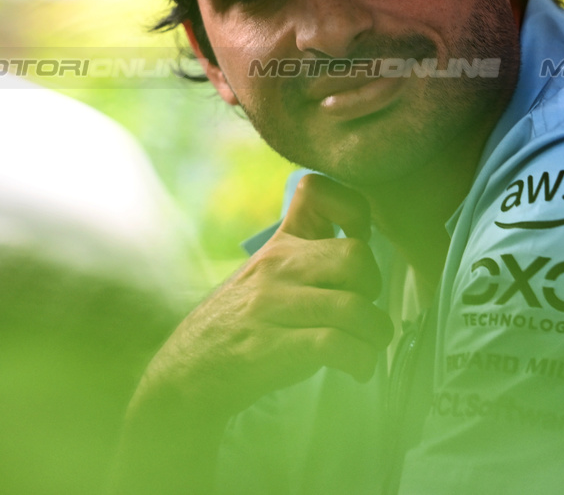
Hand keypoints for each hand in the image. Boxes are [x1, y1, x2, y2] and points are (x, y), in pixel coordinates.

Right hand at [142, 174, 393, 416]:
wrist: (187, 372)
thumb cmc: (242, 324)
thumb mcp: (268, 275)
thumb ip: (308, 255)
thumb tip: (366, 249)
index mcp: (280, 244)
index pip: (318, 192)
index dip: (353, 208)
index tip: (361, 238)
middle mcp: (276, 266)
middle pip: (356, 256)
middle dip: (374, 288)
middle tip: (364, 311)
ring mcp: (272, 305)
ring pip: (353, 307)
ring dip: (376, 333)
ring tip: (370, 347)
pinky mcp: (272, 347)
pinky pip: (335, 344)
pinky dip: (360, 359)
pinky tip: (358, 369)